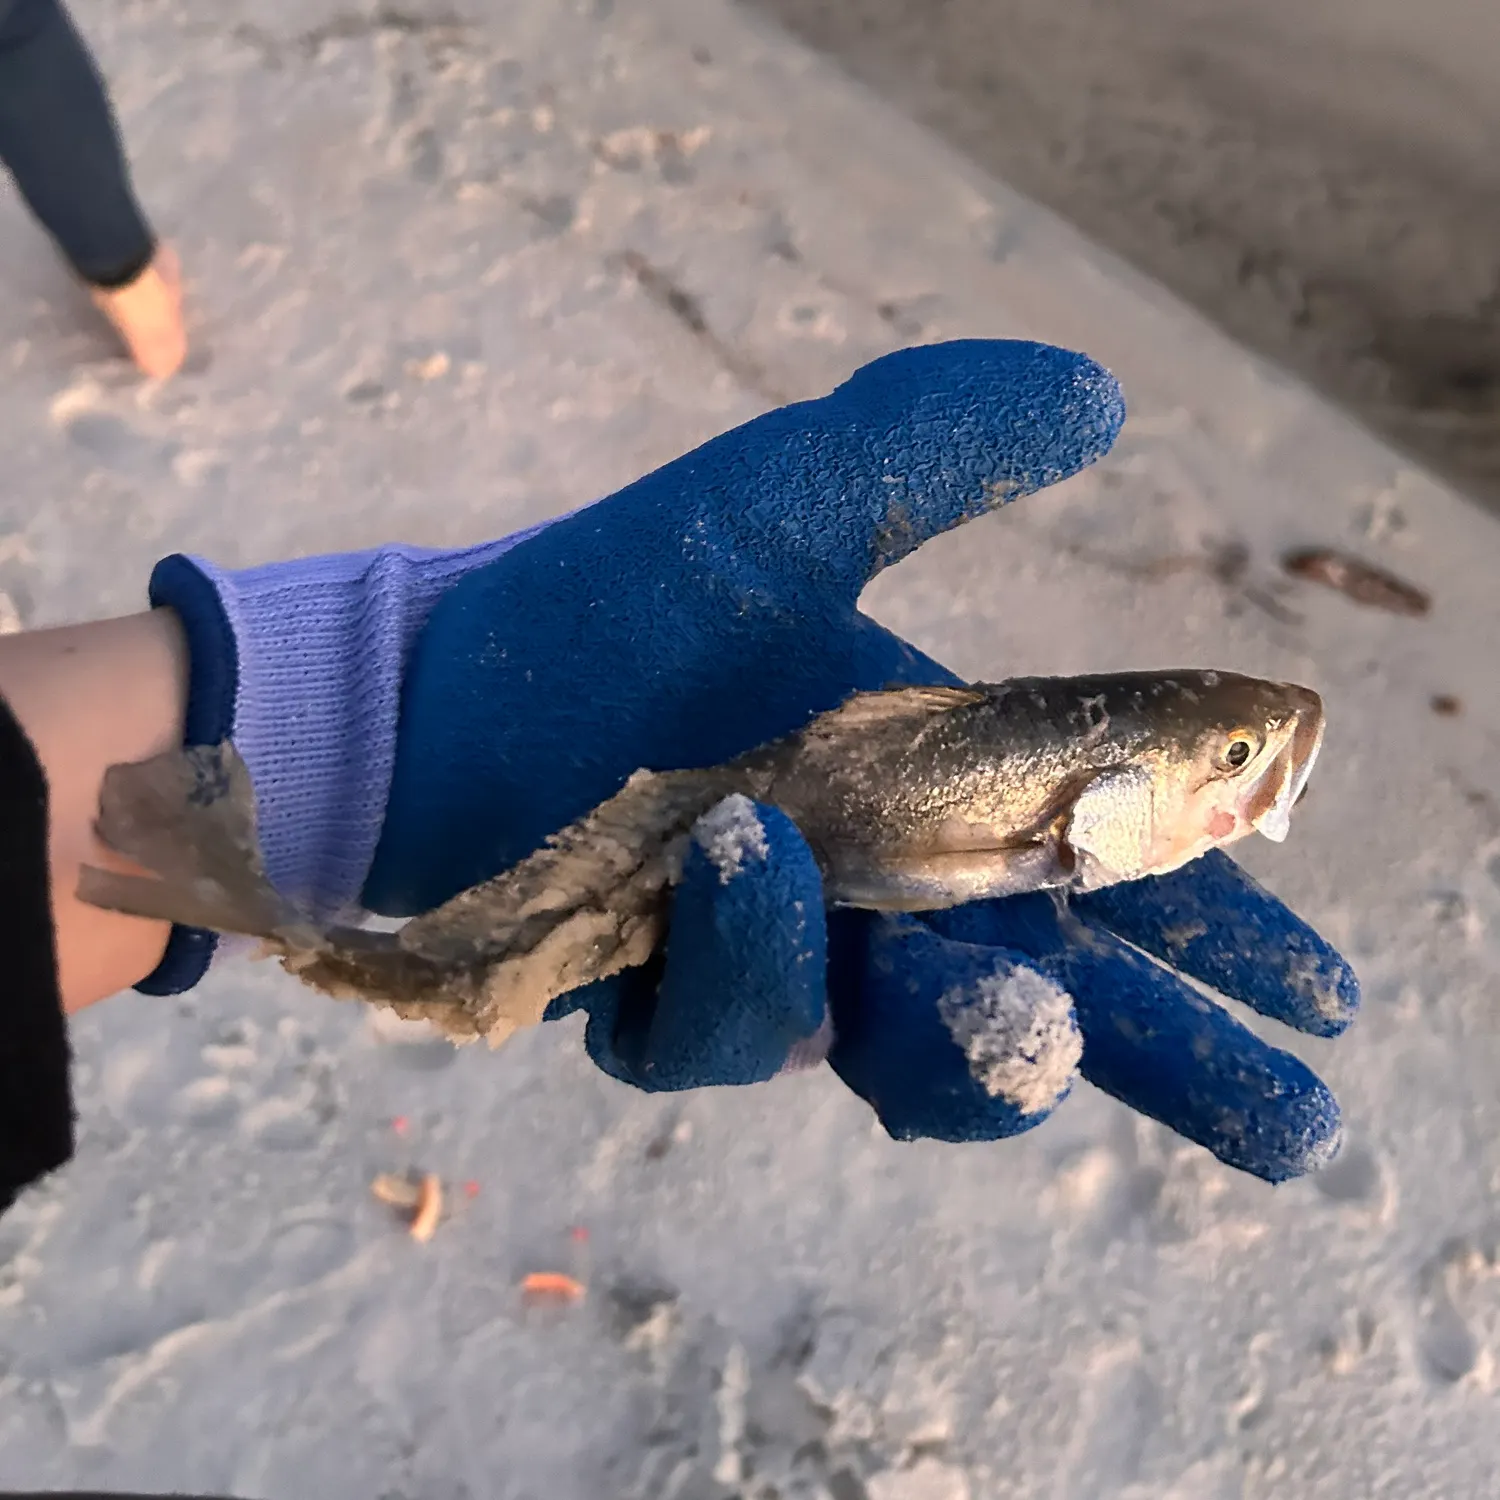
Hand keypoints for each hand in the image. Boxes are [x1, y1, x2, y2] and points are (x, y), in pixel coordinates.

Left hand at [361, 339, 1356, 1181]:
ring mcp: (773, 963)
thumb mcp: (777, 506)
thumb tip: (1101, 391)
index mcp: (926, 793)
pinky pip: (738, 1032)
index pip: (1100, 876)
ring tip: (1007, 999)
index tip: (1318, 990)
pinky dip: (755, 961)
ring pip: (913, 1055)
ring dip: (970, 1039)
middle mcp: (866, 896)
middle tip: (1292, 1122)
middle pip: (1050, 1007)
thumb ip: (926, 446)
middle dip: (1172, 1067)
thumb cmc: (600, 609)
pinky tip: (742, 863)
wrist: (426, 695)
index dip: (1215, 933)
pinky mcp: (665, 1009)